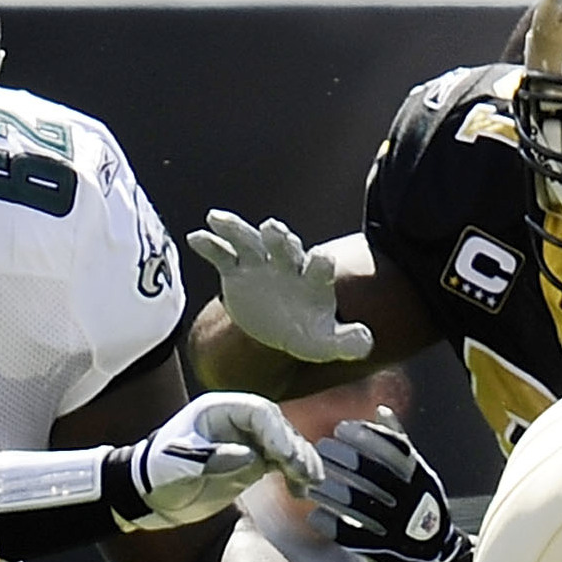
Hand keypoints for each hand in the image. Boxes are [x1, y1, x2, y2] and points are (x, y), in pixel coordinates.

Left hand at [113, 392, 323, 529]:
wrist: (145, 496)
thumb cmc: (156, 473)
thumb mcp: (177, 463)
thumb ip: (213, 458)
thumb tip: (252, 458)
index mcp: (217, 411)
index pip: (259, 412)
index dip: (277, 433)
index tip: (286, 457)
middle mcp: (236, 422)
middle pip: (278, 428)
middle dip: (295, 449)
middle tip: (305, 473)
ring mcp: (246, 442)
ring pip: (285, 446)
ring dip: (301, 463)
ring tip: (309, 484)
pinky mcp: (250, 463)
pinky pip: (281, 464)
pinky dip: (294, 475)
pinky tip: (301, 491)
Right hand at [186, 211, 373, 362]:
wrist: (278, 329)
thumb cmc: (307, 333)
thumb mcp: (325, 343)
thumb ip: (347, 342)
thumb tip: (366, 341)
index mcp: (312, 279)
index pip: (318, 265)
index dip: (320, 263)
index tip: (321, 260)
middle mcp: (287, 265)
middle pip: (283, 245)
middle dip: (279, 238)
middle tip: (273, 228)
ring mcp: (260, 265)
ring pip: (248, 241)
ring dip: (236, 229)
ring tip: (217, 218)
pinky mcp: (236, 270)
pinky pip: (221, 254)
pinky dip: (208, 244)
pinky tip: (195, 237)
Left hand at [312, 415, 471, 561]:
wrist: (435, 554)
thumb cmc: (420, 505)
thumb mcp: (418, 472)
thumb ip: (399, 444)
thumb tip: (381, 410)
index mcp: (421, 477)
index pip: (395, 451)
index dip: (367, 437)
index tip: (341, 429)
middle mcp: (413, 499)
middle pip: (376, 476)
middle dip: (345, 460)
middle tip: (320, 449)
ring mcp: (400, 526)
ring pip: (362, 506)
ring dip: (333, 493)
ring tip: (312, 482)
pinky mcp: (386, 549)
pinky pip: (356, 536)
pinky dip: (334, 525)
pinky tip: (315, 515)